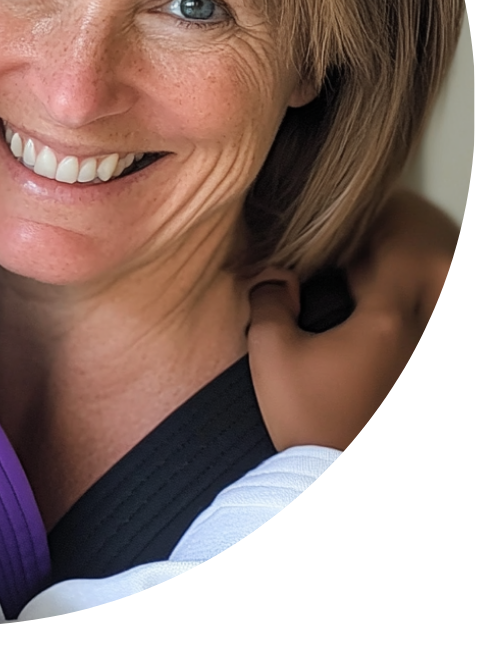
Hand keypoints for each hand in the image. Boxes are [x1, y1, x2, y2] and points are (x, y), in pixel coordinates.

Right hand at [247, 190, 456, 450]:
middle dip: (391, 248)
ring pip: (424, 300)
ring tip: (369, 273)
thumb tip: (274, 276)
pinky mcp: (408, 377)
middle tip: (365, 237)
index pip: (384, 254)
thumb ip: (270, 301)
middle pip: (419, 271)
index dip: (365, 229)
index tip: (345, 219)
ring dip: (400, 280)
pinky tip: (375, 314)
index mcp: (384, 320)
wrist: (328, 474)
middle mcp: (415, 335)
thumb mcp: (271, 352)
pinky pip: (413, 329)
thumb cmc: (305, 416)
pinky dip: (399, 312)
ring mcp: (418, 359)